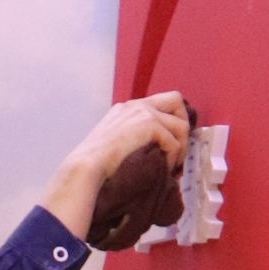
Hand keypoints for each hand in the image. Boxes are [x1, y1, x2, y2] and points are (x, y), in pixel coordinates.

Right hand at [41, 91, 190, 238]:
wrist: (85, 167)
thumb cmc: (93, 166)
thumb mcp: (112, 144)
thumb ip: (131, 139)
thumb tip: (153, 152)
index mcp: (126, 109)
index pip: (159, 103)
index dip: (170, 120)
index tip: (172, 142)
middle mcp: (136, 105)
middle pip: (176, 100)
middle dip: (183, 125)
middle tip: (180, 150)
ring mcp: (143, 112)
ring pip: (180, 124)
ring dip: (181, 147)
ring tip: (173, 165)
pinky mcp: (149, 124)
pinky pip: (174, 141)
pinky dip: (174, 157)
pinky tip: (165, 168)